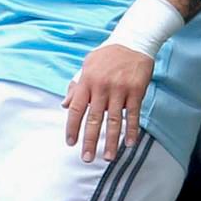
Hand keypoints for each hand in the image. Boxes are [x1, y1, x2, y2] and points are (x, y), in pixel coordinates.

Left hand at [63, 43, 155, 162]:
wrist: (133, 42)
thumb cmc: (107, 56)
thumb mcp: (86, 66)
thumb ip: (76, 86)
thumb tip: (64, 105)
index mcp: (86, 81)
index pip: (75, 108)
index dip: (72, 127)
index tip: (70, 143)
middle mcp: (101, 87)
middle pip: (94, 119)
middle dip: (90, 141)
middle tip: (87, 158)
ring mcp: (120, 89)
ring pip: (114, 120)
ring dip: (111, 141)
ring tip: (108, 157)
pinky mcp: (136, 91)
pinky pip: (134, 114)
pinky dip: (132, 130)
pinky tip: (129, 143)